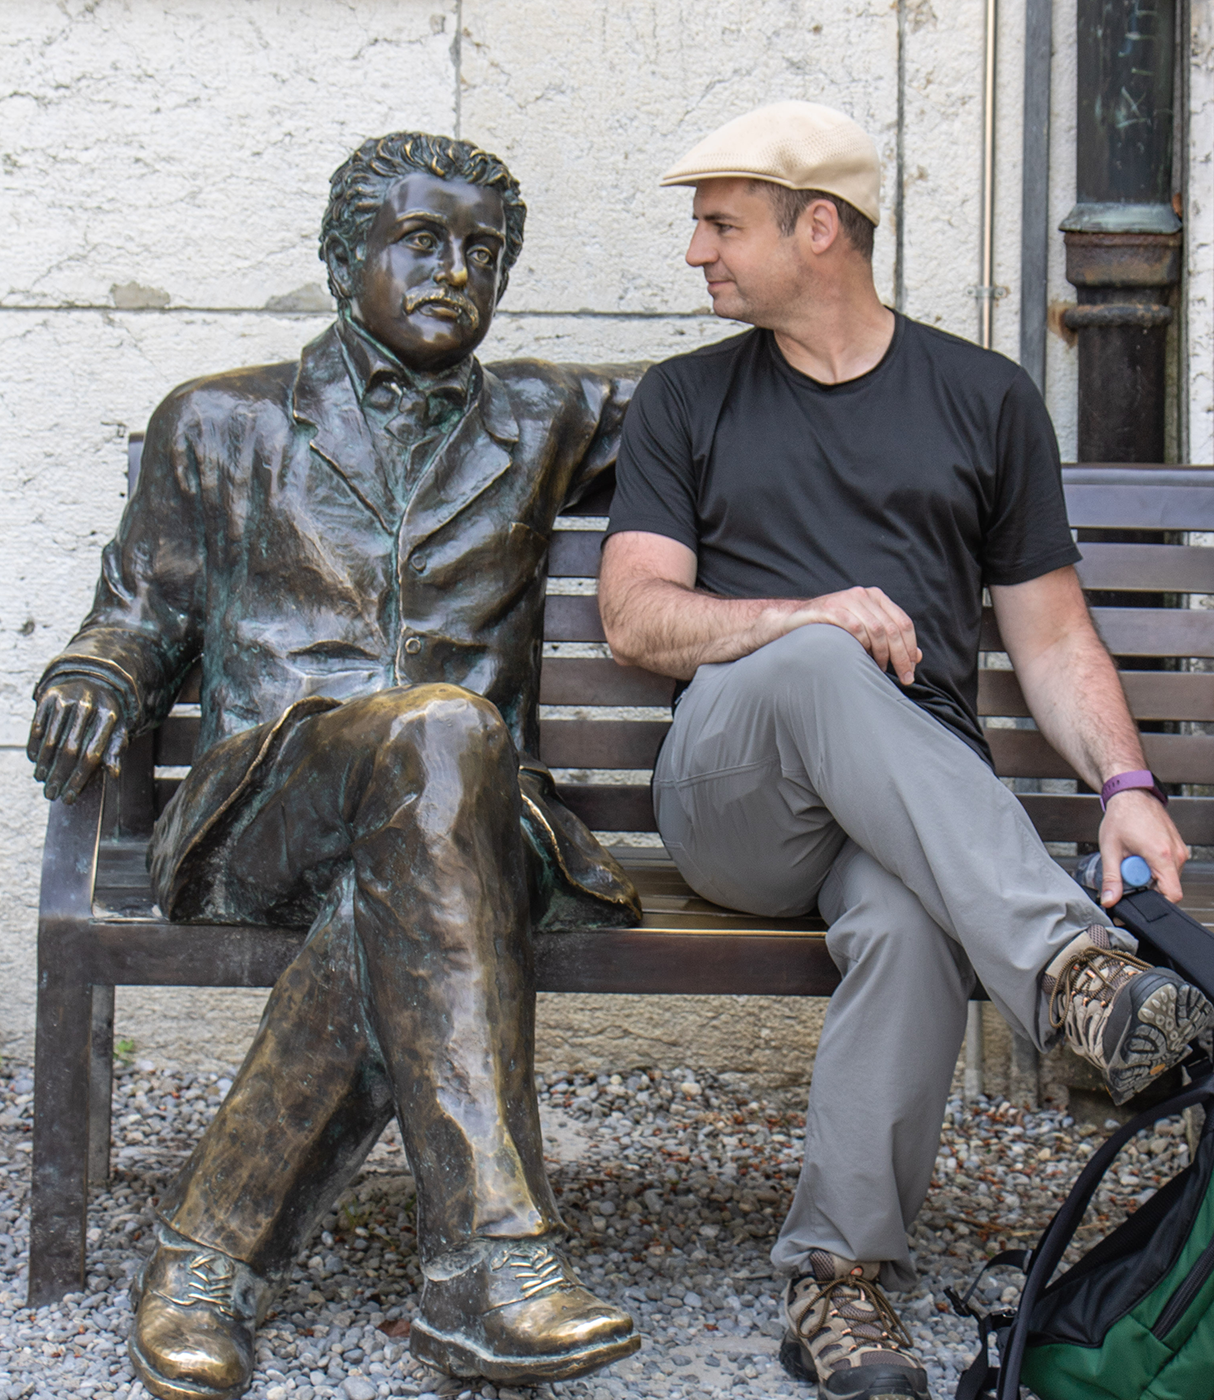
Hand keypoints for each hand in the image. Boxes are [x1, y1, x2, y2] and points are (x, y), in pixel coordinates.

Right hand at [28, 677, 127, 802]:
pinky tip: (34, 760)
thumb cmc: (107, 714)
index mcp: (110, 715)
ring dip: (44, 764)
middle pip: (70, 750)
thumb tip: (113, 773)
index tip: (69, 797)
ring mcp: (67, 698)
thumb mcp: (118, 729)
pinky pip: (38, 725)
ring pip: (51, 739)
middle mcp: (88, 705)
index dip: (79, 779)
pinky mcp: (50, 695)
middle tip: (51, 794)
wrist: (94, 679)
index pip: (92, 755)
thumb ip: (115, 750)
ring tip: (41, 780)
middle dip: (59, 776)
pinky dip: (35, 745)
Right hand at [783, 586, 922, 684]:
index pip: (904, 623)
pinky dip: (862, 646)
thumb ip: (889, 641)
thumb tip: (917, 656)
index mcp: (876, 597)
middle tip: (904, 678)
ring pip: (877, 630)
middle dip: (901, 656)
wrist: (795, 621)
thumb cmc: (832, 629)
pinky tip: (861, 657)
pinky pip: (855, 628)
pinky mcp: (831, 609)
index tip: (911, 670)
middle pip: (893, 628)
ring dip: (882, 654)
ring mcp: (846, 599)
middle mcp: (863, 595)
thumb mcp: (864, 632)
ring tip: (879, 669)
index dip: (911, 648)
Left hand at [1097, 787, 1187, 904]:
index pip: (1172, 895)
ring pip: (1167, 877)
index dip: (1154, 901)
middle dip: (1146, 884)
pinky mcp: (1178, 847)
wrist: (1131, 795)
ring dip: (1149, 874)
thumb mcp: (1110, 850)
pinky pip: (1169, 866)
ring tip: (1134, 857)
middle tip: (1129, 868)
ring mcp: (1180, 849)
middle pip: (1167, 887)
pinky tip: (1141, 853)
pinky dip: (1154, 865)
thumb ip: (1111, 879)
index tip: (1137, 897)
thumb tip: (1109, 900)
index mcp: (1162, 856)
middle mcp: (1177, 854)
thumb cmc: (1122, 816)